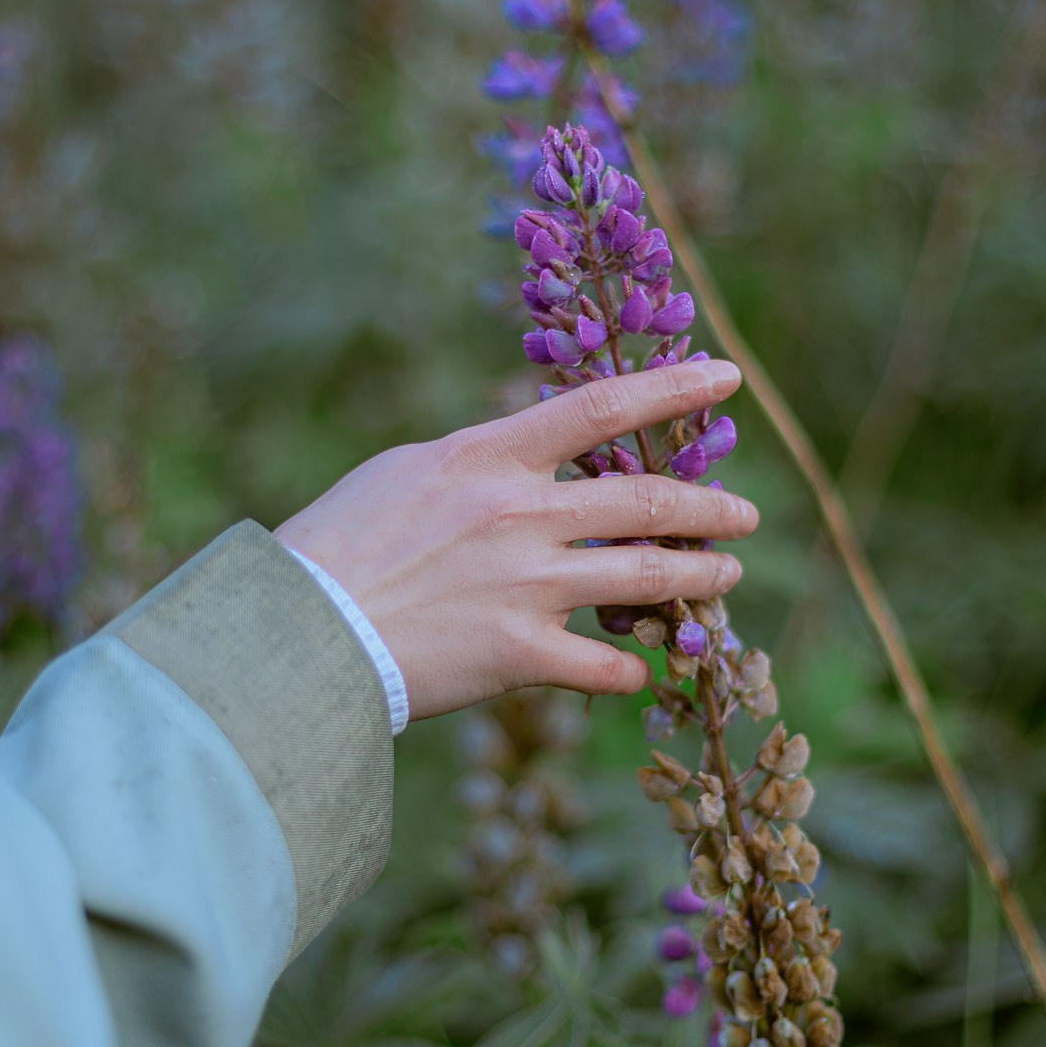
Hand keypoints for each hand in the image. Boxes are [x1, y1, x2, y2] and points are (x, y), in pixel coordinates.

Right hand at [276, 361, 756, 720]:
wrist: (300, 627)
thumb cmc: (336, 543)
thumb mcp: (407, 472)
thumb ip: (478, 462)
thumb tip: (524, 454)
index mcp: (490, 457)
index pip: (601, 407)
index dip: (673, 388)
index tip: (726, 375)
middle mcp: (521, 514)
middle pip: (647, 501)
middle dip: (711, 507)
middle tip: (745, 515)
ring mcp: (526, 586)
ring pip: (647, 578)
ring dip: (700, 579)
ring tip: (726, 579)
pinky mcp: (518, 654)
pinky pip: (604, 666)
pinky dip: (630, 669)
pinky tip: (641, 671)